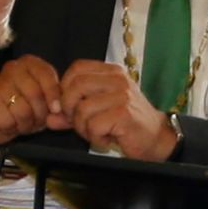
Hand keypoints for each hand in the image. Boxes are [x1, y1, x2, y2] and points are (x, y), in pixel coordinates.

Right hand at [0, 54, 65, 146]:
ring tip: (22, 123)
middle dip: (40, 114)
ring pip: (23, 110)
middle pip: (35, 94)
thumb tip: (58, 108)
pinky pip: (9, 120)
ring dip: (26, 124)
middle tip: (36, 121)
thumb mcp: (42, 100)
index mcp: (29, 63)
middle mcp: (12, 68)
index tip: (55, 110)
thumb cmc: (20, 108)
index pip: (46, 75)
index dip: (54, 95)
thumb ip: (53, 99)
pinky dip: (11, 128)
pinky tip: (8, 125)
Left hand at [57, 60, 177, 160]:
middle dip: (70, 109)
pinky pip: (94, 126)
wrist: (157, 139)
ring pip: (82, 109)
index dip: (65, 88)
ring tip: (98, 133)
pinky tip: (108, 140)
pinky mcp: (123, 113)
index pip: (77, 68)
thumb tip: (49, 118)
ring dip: (84, 128)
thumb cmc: (127, 125)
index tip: (68, 108)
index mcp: (111, 72)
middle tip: (80, 124)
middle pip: (75, 86)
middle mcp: (117, 80)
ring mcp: (121, 95)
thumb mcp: (97, 114)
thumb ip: (72, 113)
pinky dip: (96, 138)